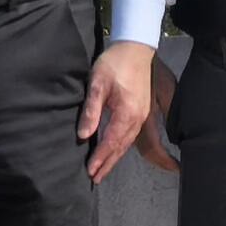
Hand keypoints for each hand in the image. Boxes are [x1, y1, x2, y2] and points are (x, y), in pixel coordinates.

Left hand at [79, 41, 155, 183]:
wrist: (136, 48)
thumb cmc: (114, 63)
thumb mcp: (97, 83)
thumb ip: (91, 110)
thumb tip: (83, 135)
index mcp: (127, 113)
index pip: (111, 142)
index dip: (101, 157)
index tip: (90, 171)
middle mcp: (137, 118)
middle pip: (121, 147)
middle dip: (108, 163)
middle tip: (95, 178)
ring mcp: (142, 115)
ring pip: (127, 143)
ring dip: (115, 157)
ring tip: (103, 169)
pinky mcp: (142, 111)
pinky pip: (131, 135)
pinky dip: (122, 146)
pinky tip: (115, 149)